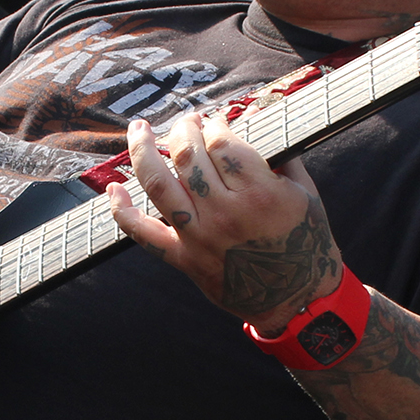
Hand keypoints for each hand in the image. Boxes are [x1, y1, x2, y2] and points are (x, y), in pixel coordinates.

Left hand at [107, 111, 345, 334]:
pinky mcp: (184, 260)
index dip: (214, 125)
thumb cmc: (307, 243)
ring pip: (158, 184)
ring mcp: (199, 237)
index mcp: (260, 194)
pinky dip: (122, 211)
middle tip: (187, 122)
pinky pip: (143, 234)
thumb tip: (258, 119)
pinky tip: (113, 188)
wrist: (299, 300)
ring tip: (140, 130)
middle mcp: (225, 213)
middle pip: (188, 156)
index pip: (222, 143)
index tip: (215, 121)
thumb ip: (282, 156)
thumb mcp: (306, 194)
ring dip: (143, 151)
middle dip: (183, 130)